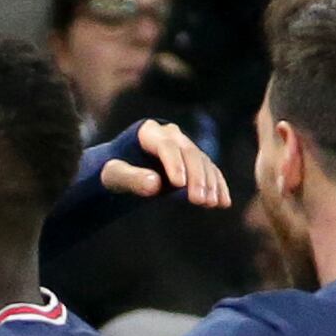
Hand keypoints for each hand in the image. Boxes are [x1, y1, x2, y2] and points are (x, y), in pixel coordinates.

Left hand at [99, 121, 229, 208]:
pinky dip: (217, 186)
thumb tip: (155, 184)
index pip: (165, 146)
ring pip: (202, 161)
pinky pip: (209, 170)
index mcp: (148, 132)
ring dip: (210, 183)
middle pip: (188, 152)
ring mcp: (184, 145)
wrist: (120, 171)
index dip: (174, 163)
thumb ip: (131, 179)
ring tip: (212, 204)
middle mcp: (170, 134)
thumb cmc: (112, 173)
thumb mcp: (113, 177)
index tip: (179, 185)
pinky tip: (224, 202)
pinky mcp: (193, 160)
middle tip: (200, 200)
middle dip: (196, 177)